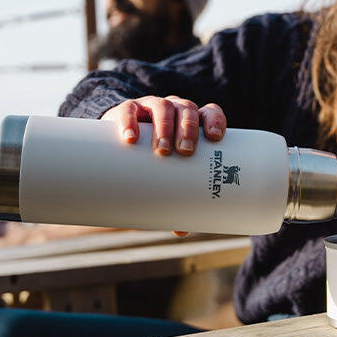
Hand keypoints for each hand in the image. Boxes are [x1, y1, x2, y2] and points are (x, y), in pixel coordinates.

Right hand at [101, 95, 226, 236]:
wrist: (121, 135)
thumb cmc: (154, 156)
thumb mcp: (166, 171)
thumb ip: (175, 195)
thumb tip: (181, 230)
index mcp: (191, 120)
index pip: (209, 112)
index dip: (215, 120)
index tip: (215, 137)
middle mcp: (174, 109)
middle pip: (187, 110)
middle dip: (189, 128)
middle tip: (185, 151)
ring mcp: (151, 106)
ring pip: (163, 107)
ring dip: (165, 126)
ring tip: (162, 150)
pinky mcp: (126, 109)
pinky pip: (128, 109)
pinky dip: (129, 122)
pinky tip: (130, 137)